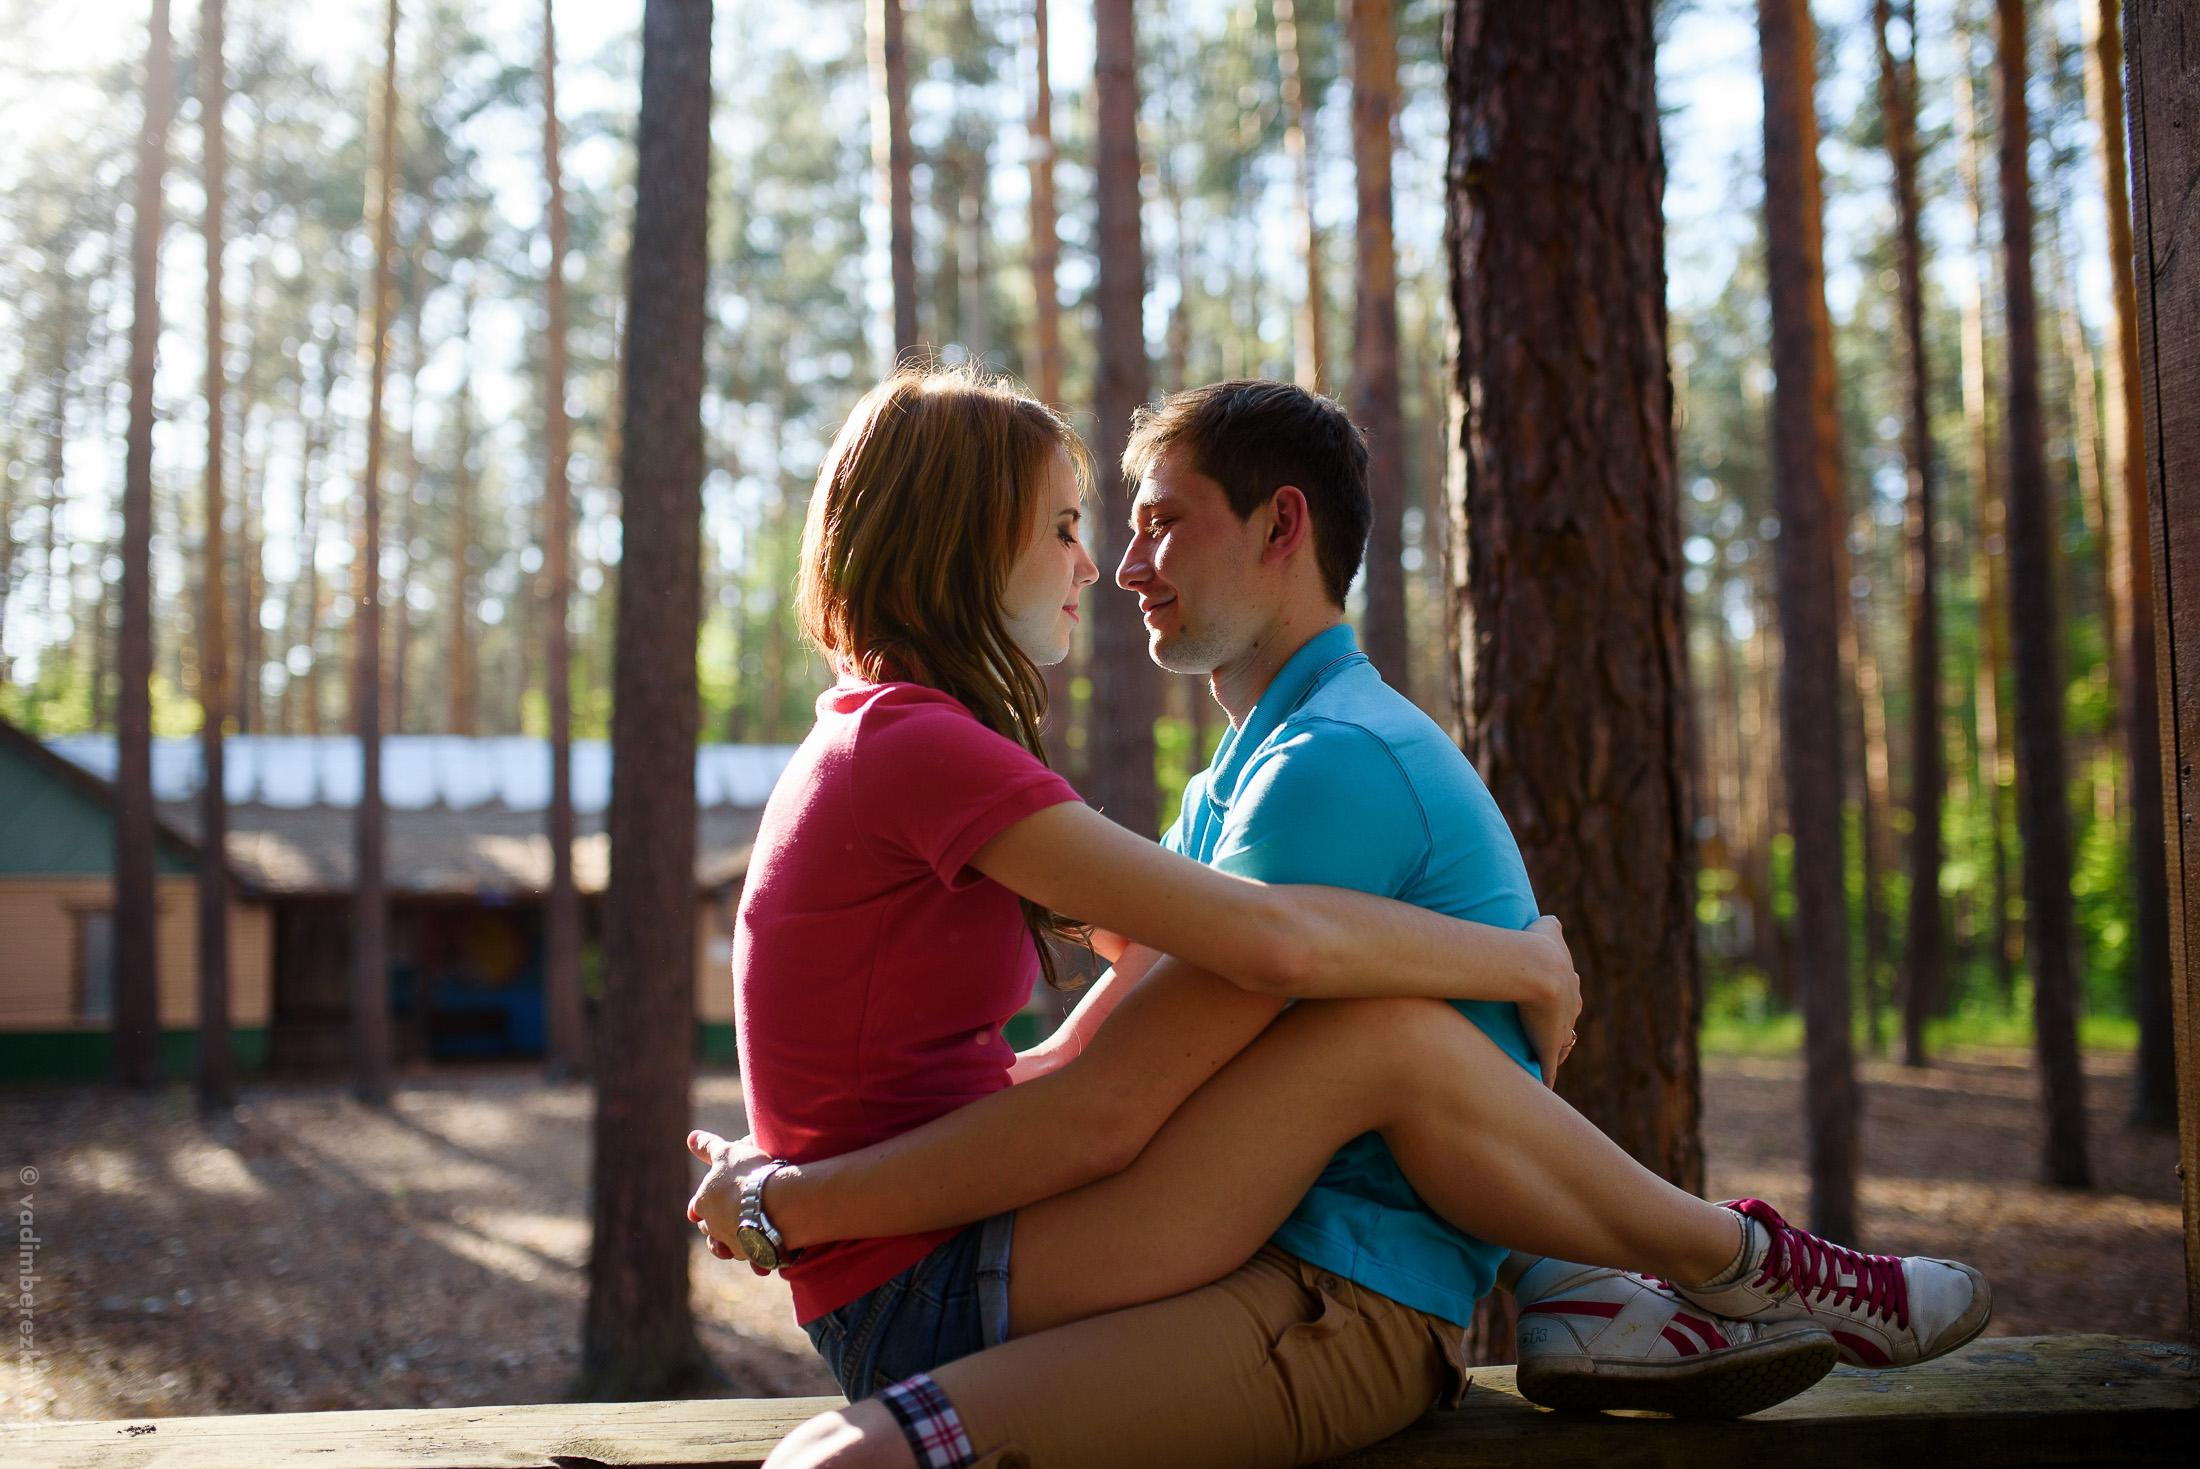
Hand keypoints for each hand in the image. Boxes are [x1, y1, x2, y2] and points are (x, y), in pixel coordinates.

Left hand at [687, 1128, 770, 1264]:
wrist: (773, 1201)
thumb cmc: (747, 1174)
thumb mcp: (728, 1152)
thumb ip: (708, 1147)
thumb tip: (691, 1137)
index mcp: (703, 1203)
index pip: (696, 1209)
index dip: (701, 1206)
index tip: (705, 1205)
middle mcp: (714, 1227)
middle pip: (710, 1231)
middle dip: (718, 1226)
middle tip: (730, 1217)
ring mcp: (734, 1243)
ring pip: (730, 1249)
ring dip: (735, 1245)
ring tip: (746, 1235)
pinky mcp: (756, 1255)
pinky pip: (757, 1259)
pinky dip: (760, 1259)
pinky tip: (768, 1255)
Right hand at [1519, 915, 1581, 1088]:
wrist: (1538, 969)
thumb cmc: (1538, 946)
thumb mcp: (1548, 928)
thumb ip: (1552, 925)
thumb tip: (1553, 919)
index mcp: (1570, 987)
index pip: (1569, 999)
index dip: (1559, 1004)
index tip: (1549, 1008)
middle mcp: (1570, 1011)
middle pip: (1566, 1026)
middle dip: (1558, 1031)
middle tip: (1545, 1037)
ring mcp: (1560, 1032)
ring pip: (1560, 1048)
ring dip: (1552, 1055)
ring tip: (1541, 1063)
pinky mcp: (1548, 1049)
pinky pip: (1548, 1070)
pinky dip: (1547, 1079)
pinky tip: (1543, 1088)